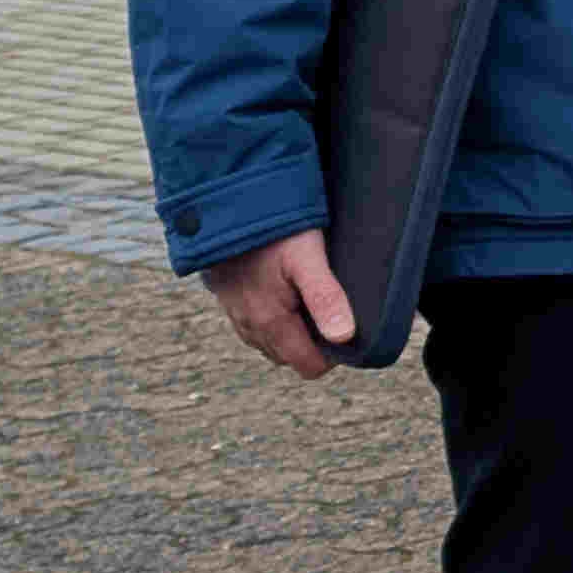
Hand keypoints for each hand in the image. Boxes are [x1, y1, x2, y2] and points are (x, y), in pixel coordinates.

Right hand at [206, 229, 362, 377]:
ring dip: (293, 332)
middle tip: (332, 308)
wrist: (225, 206)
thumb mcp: (306, 258)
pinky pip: (255, 326)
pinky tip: (286, 293)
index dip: (333, 356)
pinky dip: (274, 320)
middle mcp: (249, 326)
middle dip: (314, 343)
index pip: (308, 366)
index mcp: (270, 322)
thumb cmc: (271, 229)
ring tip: (311, 299)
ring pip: (271, 343)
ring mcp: (236, 315)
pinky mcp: (229, 300)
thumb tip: (345, 337)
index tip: (347, 327)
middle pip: (290, 357)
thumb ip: (325, 297)